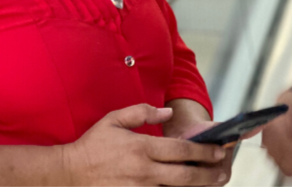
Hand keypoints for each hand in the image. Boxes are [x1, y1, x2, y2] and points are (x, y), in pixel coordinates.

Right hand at [63, 104, 227, 186]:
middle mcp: (143, 171)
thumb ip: (143, 112)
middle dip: (209, 174)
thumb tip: (168, 112)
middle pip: (186, 176)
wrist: (69, 174)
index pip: (181, 149)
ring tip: (212, 182)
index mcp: (141, 147)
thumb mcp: (114, 119)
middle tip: (223, 171)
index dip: (204, 151)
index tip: (218, 150)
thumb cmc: (93, 145)